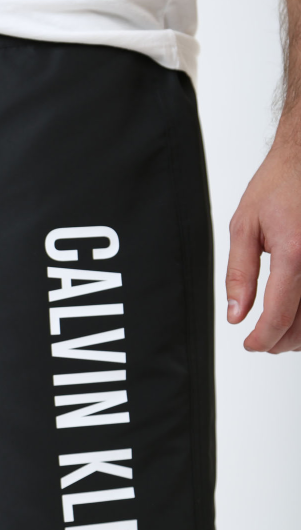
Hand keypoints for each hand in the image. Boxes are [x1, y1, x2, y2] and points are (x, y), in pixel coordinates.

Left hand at [226, 135, 300, 351]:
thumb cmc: (280, 185)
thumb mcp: (245, 226)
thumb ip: (239, 274)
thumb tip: (236, 314)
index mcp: (295, 251)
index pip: (279, 314)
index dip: (262, 338)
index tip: (250, 345)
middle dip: (280, 342)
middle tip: (261, 343)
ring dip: (300, 336)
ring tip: (279, 335)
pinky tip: (299, 318)